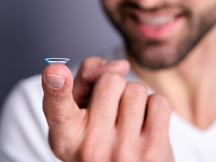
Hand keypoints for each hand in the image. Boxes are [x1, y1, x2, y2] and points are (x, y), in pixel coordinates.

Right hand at [42, 57, 173, 161]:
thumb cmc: (100, 139)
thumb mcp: (79, 113)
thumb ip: (88, 77)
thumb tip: (120, 65)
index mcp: (67, 138)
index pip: (58, 109)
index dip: (56, 88)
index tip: (55, 71)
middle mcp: (92, 147)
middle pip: (110, 80)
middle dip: (114, 88)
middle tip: (112, 112)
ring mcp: (124, 151)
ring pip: (136, 89)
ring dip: (135, 99)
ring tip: (128, 122)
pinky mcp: (154, 150)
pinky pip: (159, 102)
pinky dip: (154, 108)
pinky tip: (146, 126)